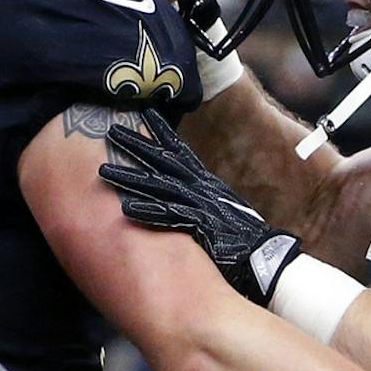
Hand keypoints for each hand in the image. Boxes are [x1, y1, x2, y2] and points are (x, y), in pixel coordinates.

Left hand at [97, 111, 301, 304]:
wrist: (267, 256)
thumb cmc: (243, 238)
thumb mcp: (221, 211)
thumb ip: (201, 202)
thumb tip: (186, 199)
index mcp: (206, 183)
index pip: (180, 151)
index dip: (161, 132)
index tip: (143, 114)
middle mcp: (201, 188)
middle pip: (163, 161)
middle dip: (136, 145)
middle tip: (111, 130)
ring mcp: (200, 205)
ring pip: (158, 186)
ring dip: (130, 178)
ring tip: (103, 170)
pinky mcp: (200, 226)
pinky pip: (169, 217)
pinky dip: (148, 212)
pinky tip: (126, 209)